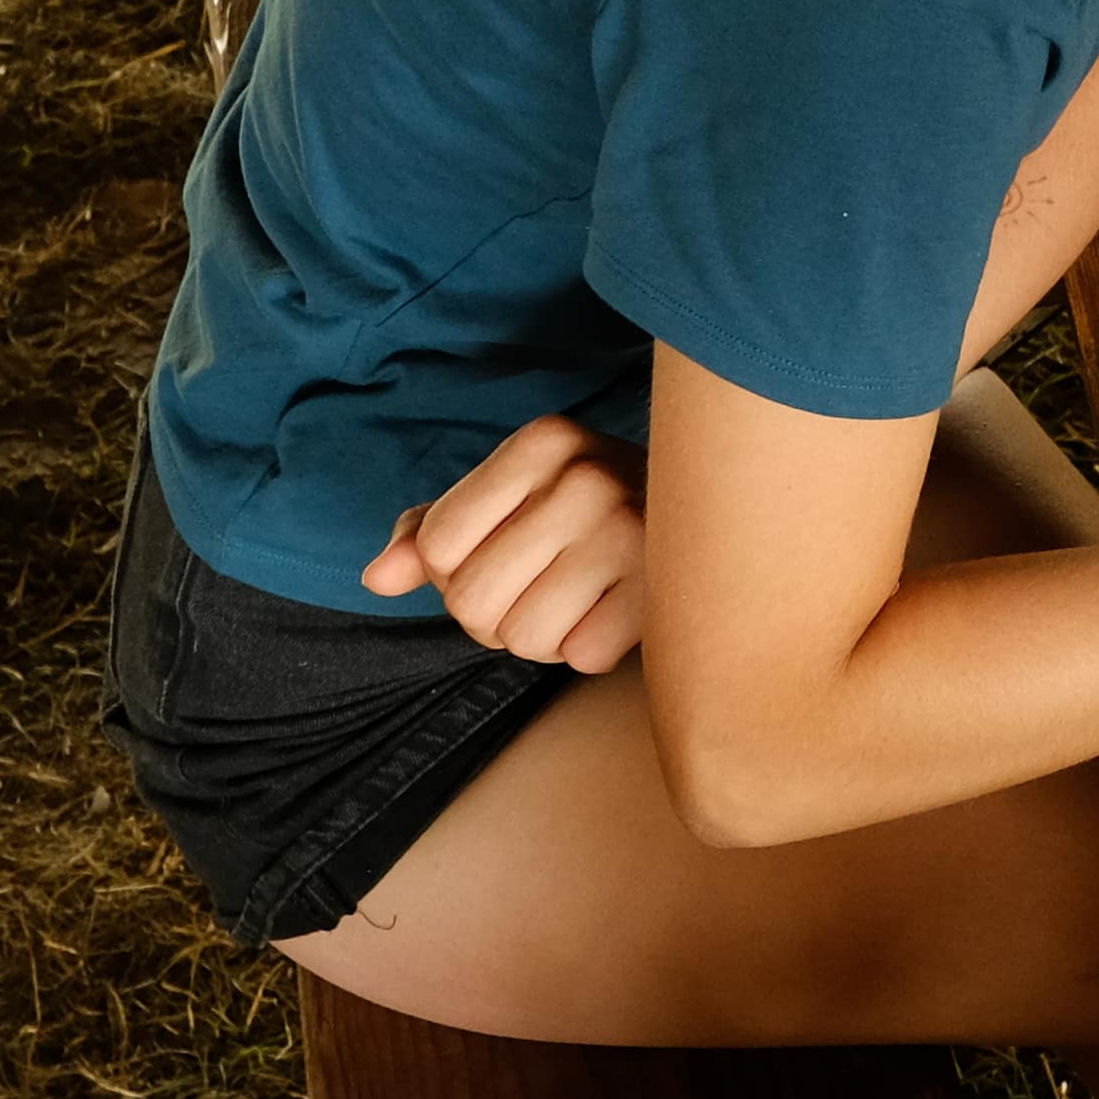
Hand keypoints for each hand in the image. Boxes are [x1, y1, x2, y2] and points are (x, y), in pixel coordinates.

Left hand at [365, 411, 646, 666]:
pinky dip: (590, 650)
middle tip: (542, 587)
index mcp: (542, 442)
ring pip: (523, 639)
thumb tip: (376, 578)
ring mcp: (631, 532)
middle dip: (494, 615)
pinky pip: (584, 656)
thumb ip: (434, 532)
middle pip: (470, 601)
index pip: (436, 545)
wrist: (722, 510)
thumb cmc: (593, 511)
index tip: (502, 555)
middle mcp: (586, 477)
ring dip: (542, 638)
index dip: (453, 572)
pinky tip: (614, 613)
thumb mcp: (513, 496)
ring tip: (578, 600)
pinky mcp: (665, 589)